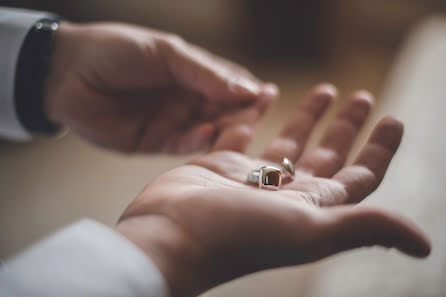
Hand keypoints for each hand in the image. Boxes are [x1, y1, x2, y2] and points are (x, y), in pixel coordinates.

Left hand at [44, 22, 277, 152]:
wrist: (67, 72)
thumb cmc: (117, 52)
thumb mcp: (167, 53)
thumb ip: (205, 73)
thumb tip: (249, 89)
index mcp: (193, 74)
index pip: (230, 85)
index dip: (249, 91)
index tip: (269, 95)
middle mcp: (187, 100)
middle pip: (224, 111)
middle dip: (242, 113)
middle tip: (259, 115)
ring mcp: (173, 122)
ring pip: (209, 130)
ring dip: (225, 130)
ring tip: (240, 127)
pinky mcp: (156, 142)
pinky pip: (182, 144)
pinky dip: (196, 140)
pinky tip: (206, 133)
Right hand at [116, 84, 430, 296]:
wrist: (169, 236)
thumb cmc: (236, 236)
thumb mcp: (309, 231)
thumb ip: (364, 228)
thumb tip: (424, 246)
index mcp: (310, 208)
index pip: (358, 178)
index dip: (379, 151)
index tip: (394, 119)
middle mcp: (284, 194)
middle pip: (327, 156)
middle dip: (347, 127)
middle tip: (362, 96)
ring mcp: (251, 179)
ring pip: (289, 142)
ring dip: (309, 116)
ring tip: (327, 88)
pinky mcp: (220, 164)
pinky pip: (245, 131)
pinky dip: (257, 113)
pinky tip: (267, 93)